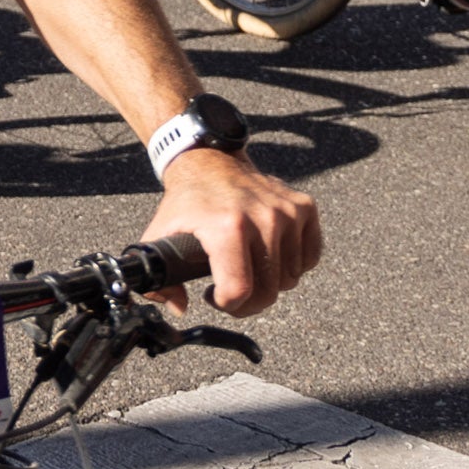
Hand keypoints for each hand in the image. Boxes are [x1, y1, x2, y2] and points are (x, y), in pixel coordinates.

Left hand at [146, 151, 323, 318]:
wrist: (210, 162)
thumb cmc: (188, 202)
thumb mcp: (160, 236)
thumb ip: (158, 279)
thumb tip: (179, 306)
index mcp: (227, 227)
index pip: (240, 291)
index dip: (226, 305)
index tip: (215, 295)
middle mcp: (263, 218)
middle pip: (268, 292)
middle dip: (248, 302)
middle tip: (231, 289)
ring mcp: (288, 212)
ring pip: (290, 279)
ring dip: (270, 283)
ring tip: (247, 268)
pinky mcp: (304, 207)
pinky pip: (310, 258)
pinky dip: (293, 265)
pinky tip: (269, 256)